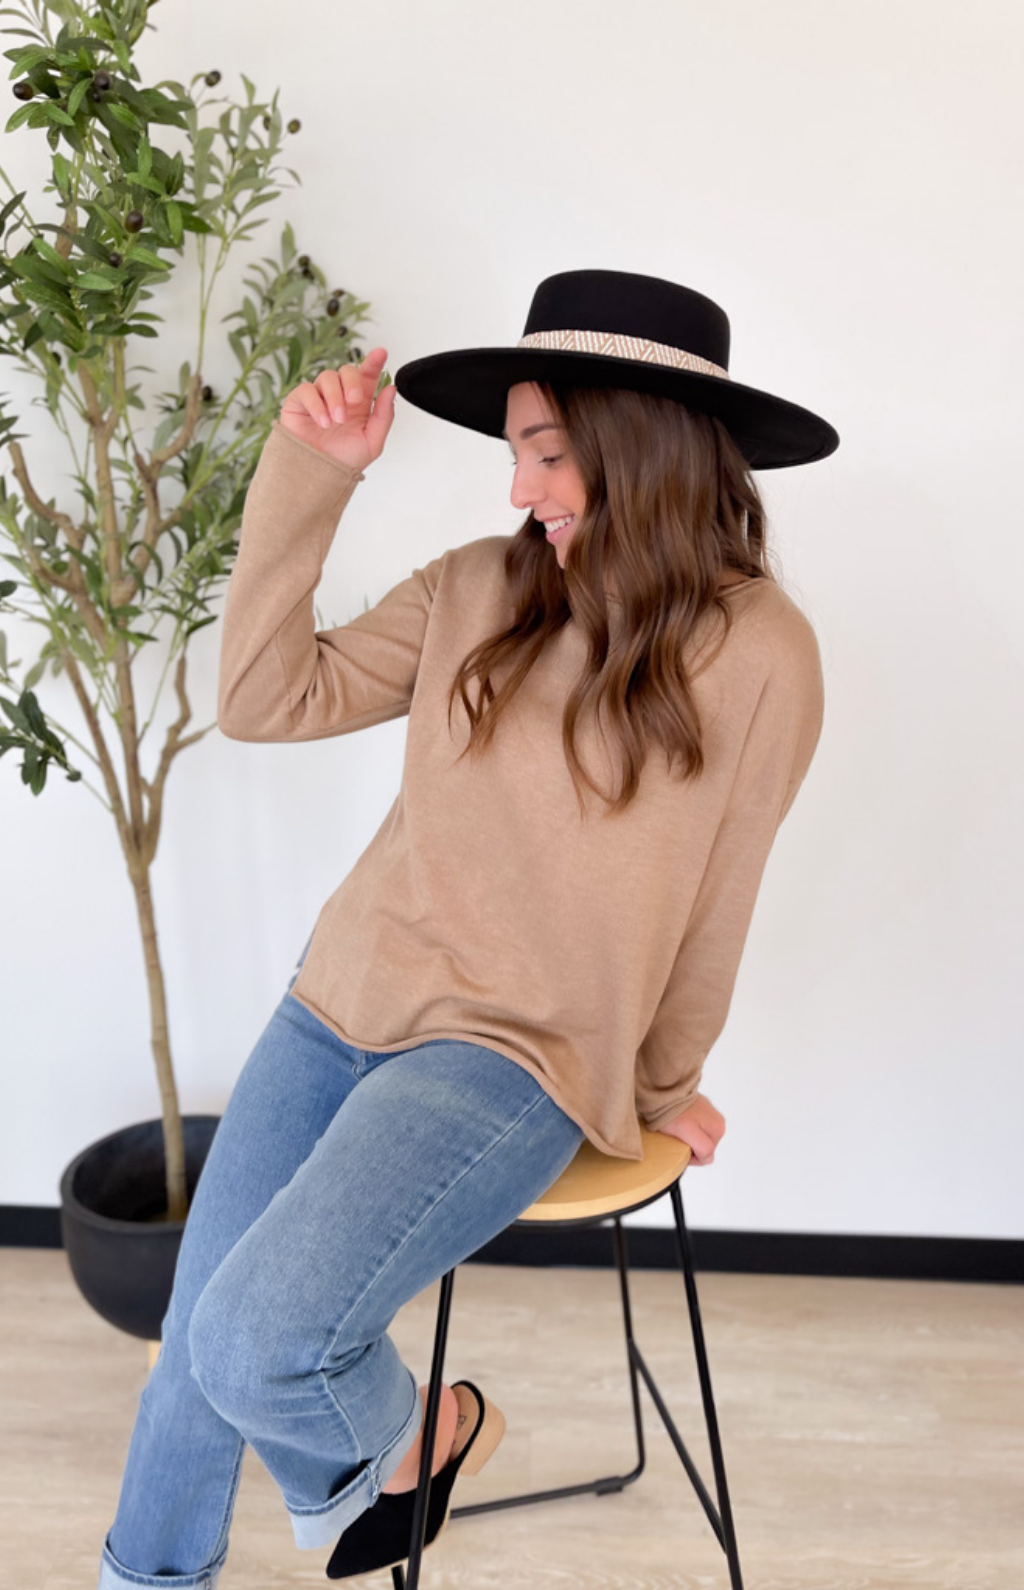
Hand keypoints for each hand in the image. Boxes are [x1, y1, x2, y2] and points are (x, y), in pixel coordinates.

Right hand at [279, 346, 395, 474]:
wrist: (320, 477)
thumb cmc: (344, 461)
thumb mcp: (373, 441)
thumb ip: (384, 415)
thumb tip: (390, 388)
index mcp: (359, 404)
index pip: (367, 376)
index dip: (374, 362)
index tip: (381, 353)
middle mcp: (339, 397)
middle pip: (346, 370)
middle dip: (353, 382)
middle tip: (355, 401)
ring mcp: (318, 398)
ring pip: (327, 377)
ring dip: (335, 397)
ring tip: (337, 421)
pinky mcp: (298, 403)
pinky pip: (306, 390)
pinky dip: (316, 404)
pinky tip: (323, 422)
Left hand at [654, 1092, 725, 1165]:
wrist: (663, 1090)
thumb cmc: (673, 1113)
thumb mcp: (690, 1135)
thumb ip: (705, 1149)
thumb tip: (708, 1158)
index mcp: (718, 1129)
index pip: (706, 1156)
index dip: (691, 1157)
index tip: (680, 1149)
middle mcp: (717, 1121)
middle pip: (704, 1146)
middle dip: (692, 1146)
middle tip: (678, 1138)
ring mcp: (709, 1112)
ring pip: (700, 1136)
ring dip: (690, 1137)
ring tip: (677, 1129)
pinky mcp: (699, 1106)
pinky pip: (695, 1124)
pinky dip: (687, 1126)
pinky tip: (678, 1121)